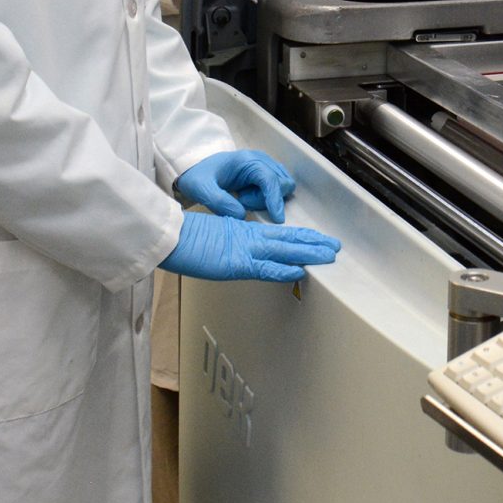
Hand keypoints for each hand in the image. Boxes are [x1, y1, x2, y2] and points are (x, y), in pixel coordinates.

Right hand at [159, 211, 339, 281]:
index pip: (279, 235)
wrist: (167, 235)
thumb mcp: (213, 241)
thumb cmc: (183, 239)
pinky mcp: (236, 262)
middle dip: (313, 244)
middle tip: (335, 246)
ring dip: (308, 253)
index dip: (300, 237)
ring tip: (329, 255)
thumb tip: (242, 252)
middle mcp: (249, 238)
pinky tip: (299, 271)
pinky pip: (264, 268)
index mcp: (244, 232)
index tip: (317, 240)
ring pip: (284, 250)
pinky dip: (282, 269)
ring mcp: (244, 249)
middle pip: (288, 240)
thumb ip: (231, 245)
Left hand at [175, 148, 293, 219]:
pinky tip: (248, 197)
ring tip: (243, 199)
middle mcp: (260, 159)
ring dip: (267, 198)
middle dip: (266, 199)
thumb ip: (220, 202)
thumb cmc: (197, 178)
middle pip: (281, 182)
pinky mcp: (263, 172)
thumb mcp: (201, 190)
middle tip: (242, 201)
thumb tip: (243, 215)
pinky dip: (267, 196)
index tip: (277, 219)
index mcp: (247, 160)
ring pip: (282, 185)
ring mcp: (263, 165)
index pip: (271, 179)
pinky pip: (277, 187)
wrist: (193, 171)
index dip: (275, 200)